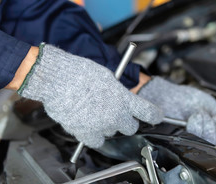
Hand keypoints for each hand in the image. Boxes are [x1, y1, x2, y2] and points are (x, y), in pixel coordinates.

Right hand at [18, 44, 163, 147]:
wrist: (58, 80)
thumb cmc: (80, 73)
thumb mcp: (108, 77)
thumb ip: (119, 92)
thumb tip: (121, 99)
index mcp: (124, 98)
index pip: (149, 112)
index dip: (155, 115)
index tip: (156, 116)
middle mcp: (116, 115)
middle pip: (131, 127)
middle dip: (126, 120)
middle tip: (117, 112)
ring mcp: (102, 126)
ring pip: (112, 132)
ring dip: (107, 125)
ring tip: (95, 112)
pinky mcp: (86, 133)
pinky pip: (97, 141)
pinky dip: (94, 134)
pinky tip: (89, 123)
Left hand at [138, 77, 215, 145]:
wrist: (163, 96)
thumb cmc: (182, 97)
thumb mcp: (206, 103)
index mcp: (215, 126)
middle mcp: (207, 134)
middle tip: (212, 117)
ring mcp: (196, 138)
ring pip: (212, 140)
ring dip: (207, 124)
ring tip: (198, 114)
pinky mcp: (185, 138)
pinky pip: (198, 136)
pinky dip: (197, 124)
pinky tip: (193, 118)